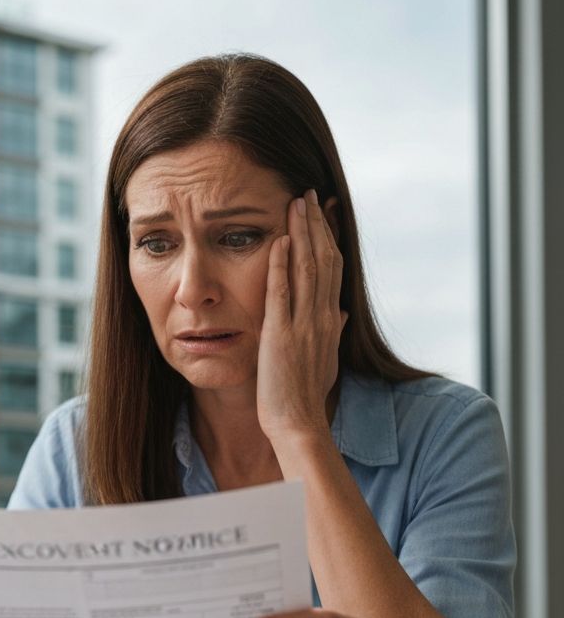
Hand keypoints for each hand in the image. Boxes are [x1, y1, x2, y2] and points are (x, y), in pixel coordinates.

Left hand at [256, 189, 346, 444]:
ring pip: (306, 269)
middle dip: (316, 225)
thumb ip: (331, 333)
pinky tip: (278, 240)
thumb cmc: (306, 397)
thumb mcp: (324, 361)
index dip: (329, 238)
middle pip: (323, 260)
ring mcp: (302, 325)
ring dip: (301, 234)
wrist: (298, 423)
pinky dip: (280, 265)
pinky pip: (281, 293)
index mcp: (329, 321)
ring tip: (297, 203)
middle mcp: (321, 317)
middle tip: (310, 194)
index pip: (332, 270)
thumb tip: (339, 313)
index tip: (325, 213)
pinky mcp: (280, 335)